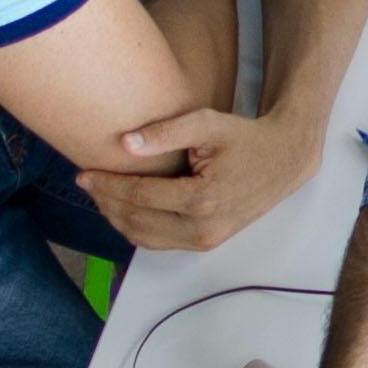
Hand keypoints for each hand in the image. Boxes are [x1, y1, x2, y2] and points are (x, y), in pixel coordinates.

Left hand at [84, 108, 311, 251]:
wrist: (283, 160)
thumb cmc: (245, 138)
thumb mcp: (208, 124)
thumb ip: (165, 132)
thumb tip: (124, 143)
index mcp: (202, 199)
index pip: (139, 196)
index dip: (107, 185)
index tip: (84, 172)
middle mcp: (203, 228)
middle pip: (137, 221)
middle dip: (105, 202)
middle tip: (85, 182)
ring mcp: (206, 240)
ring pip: (145, 238)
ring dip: (117, 219)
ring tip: (98, 195)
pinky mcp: (207, 243)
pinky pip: (160, 242)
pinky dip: (136, 228)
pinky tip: (122, 208)